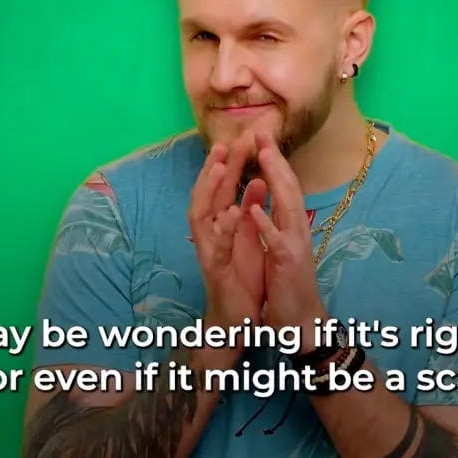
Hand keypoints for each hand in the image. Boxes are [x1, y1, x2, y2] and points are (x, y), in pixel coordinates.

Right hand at [188, 142, 266, 345]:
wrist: (239, 318)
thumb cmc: (244, 277)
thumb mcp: (250, 239)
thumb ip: (250, 211)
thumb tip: (256, 181)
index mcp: (220, 225)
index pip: (220, 189)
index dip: (227, 164)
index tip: (238, 139)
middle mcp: (209, 234)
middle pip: (206, 194)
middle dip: (214, 168)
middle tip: (225, 143)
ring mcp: (208, 251)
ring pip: (201, 215)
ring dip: (211, 190)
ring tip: (221, 167)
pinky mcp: (214, 270)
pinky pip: (216, 247)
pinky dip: (223, 229)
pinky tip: (231, 213)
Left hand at [245, 133, 328, 348]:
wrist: (301, 321)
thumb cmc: (289, 283)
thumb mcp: (280, 246)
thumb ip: (275, 221)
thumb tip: (264, 198)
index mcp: (291, 225)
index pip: (284, 186)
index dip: (274, 160)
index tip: (261, 137)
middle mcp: (297, 229)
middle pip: (289, 187)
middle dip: (276, 158)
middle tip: (263, 132)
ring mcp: (295, 244)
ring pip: (288, 205)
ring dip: (276, 179)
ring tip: (265, 155)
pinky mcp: (289, 264)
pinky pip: (276, 241)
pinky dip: (266, 225)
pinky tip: (254, 209)